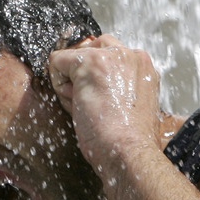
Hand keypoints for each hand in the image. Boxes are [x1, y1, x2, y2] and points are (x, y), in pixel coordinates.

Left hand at [48, 35, 161, 174]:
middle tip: (89, 104)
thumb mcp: (127, 106)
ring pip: (73, 56)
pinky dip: (57, 84)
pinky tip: (75, 103)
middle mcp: (131, 55)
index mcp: (142, 67)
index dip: (94, 79)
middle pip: (91, 48)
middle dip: (82, 73)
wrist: (127, 150)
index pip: (108, 56)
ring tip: (85, 107)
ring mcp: (112, 56)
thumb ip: (114, 87)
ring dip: (70, 80)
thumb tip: (87, 82)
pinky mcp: (91, 61)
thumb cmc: (126, 139)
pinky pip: (57, 61)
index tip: (101, 103)